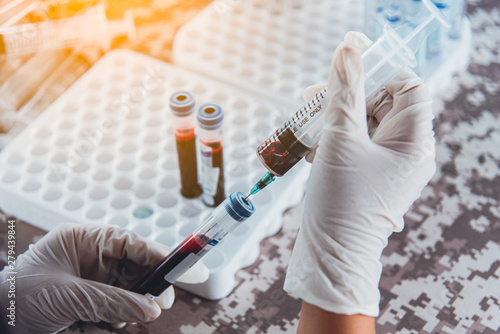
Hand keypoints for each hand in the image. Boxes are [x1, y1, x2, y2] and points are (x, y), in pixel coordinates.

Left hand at [0, 223, 208, 333]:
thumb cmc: (18, 297)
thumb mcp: (67, 296)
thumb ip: (112, 300)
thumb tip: (152, 307)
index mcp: (83, 240)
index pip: (128, 242)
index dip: (156, 253)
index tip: (180, 265)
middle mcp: (92, 256)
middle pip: (135, 265)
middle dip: (147, 284)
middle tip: (160, 302)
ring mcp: (92, 278)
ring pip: (130, 288)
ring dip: (132, 304)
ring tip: (120, 319)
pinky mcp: (91, 299)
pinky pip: (118, 305)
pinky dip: (120, 316)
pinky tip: (109, 324)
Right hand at [284, 32, 435, 315]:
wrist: (331, 256)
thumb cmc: (341, 202)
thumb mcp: (340, 140)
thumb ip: (343, 93)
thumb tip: (348, 50)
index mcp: (414, 142)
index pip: (408, 88)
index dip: (378, 75)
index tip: (345, 76)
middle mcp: (406, 152)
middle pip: (382, 104)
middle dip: (347, 97)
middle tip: (314, 98)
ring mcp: (386, 165)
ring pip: (363, 124)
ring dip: (334, 118)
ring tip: (307, 123)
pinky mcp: (367, 175)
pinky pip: (354, 144)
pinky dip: (333, 139)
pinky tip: (311, 144)